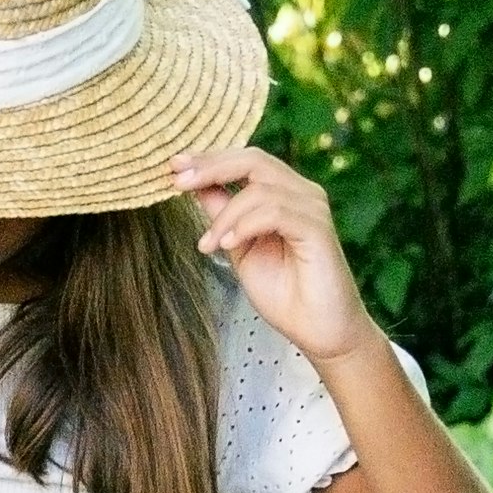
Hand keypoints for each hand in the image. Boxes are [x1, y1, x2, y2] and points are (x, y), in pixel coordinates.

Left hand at [175, 144, 367, 367]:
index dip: (209, 159)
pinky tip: (227, 245)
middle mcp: (302, 193)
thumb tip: (196, 187)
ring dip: (225, 216)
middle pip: (253, 160)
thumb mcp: (239, 250)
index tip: (173, 167)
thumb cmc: (285, 294)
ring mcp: (312, 208)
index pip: (245, 161)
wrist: (319, 332)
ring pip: (259, 188)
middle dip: (211, 167)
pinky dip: (245, 225)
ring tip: (208, 245)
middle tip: (178, 181)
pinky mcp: (318, 229)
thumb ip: (223, 216)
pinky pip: (275, 212)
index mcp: (284, 194)